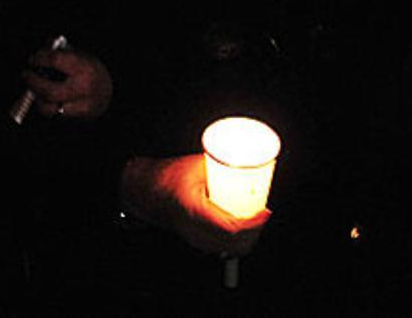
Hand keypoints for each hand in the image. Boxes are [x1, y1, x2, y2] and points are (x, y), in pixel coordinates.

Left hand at [23, 42, 112, 119]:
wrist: (109, 92)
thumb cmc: (91, 71)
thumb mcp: (80, 55)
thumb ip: (60, 51)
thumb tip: (41, 49)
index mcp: (85, 68)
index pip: (56, 61)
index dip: (40, 58)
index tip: (33, 59)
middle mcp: (83, 89)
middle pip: (49, 90)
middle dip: (33, 82)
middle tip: (26, 75)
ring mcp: (81, 107)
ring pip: (49, 107)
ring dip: (37, 97)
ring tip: (36, 88)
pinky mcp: (77, 118)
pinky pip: (54, 115)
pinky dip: (46, 106)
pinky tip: (46, 98)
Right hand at [120, 154, 269, 255]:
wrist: (146, 191)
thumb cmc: (168, 176)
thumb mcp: (198, 165)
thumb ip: (222, 167)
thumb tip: (248, 161)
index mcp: (194, 210)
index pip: (231, 227)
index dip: (253, 224)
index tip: (265, 212)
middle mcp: (194, 230)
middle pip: (234, 244)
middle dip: (254, 232)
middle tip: (263, 215)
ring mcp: (194, 239)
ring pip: (229, 249)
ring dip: (246, 238)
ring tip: (255, 220)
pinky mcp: (195, 242)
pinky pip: (221, 248)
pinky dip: (235, 241)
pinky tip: (240, 228)